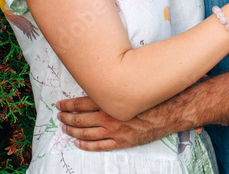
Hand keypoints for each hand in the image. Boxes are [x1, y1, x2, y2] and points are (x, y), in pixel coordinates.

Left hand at [56, 96, 175, 150]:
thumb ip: (114, 87)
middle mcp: (109, 117)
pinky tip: (78, 143)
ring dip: (73, 131)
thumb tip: (99, 81)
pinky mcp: (121, 142)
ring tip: (65, 129)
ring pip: (86, 134)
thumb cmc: (151, 97)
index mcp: (110, 102)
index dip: (68, 104)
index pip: (81, 103)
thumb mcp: (131, 87)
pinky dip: (86, 145)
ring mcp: (114, 132)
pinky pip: (99, 146)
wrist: (169, 112)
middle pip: (80, 119)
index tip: (59, 104)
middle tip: (59, 117)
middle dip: (66, 118)